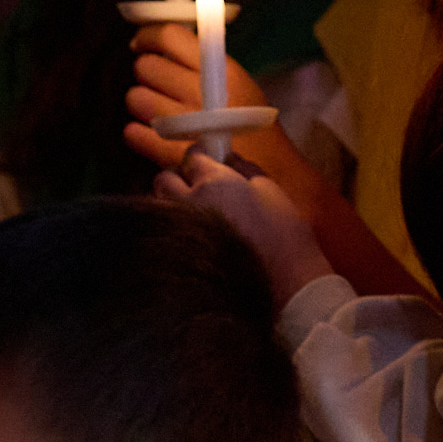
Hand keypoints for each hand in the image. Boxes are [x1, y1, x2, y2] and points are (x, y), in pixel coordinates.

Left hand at [124, 24, 277, 170]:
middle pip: (146, 66)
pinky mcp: (171, 153)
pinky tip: (154, 135)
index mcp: (218, 67)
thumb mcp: (236, 80)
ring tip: (159, 111)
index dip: (147, 37)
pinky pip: (133, 132)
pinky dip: (138, 133)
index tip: (140, 44)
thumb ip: (202, 60)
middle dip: (147, 73)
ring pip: (135, 98)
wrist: (267, 170)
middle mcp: (200, 90)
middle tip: (157, 84)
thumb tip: (161, 44)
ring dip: (142, 103)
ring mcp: (185, 123)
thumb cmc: (247, 123)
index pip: (169, 36)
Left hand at [155, 151, 332, 306]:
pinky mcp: (174, 258)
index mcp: (215, 183)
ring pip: (158, 206)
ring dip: (170, 204)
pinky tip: (192, 239)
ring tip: (193, 214)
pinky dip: (171, 230)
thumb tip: (229, 158)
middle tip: (195, 188)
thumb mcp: (271, 191)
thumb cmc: (283, 238)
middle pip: (164, 179)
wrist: (284, 285)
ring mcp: (179, 232)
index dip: (198, 158)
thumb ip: (244, 168)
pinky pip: (162, 234)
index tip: (204, 162)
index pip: (191, 156)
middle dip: (177, 179)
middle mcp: (189, 204)